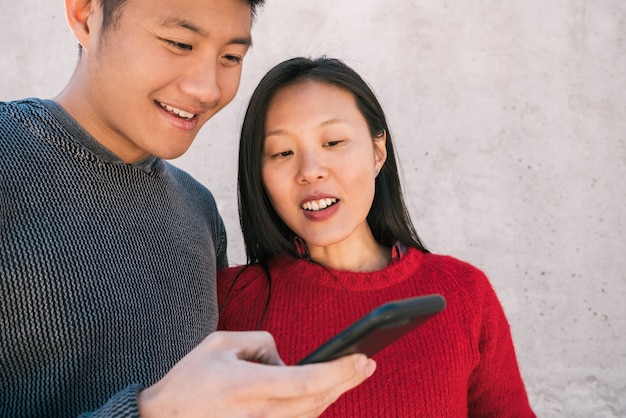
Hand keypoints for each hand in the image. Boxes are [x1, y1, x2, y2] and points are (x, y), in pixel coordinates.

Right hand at [138, 331, 375, 416]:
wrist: (165, 417)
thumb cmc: (190, 378)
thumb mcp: (220, 343)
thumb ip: (259, 342)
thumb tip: (286, 359)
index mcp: (247, 385)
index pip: (305, 381)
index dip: (338, 372)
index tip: (361, 359)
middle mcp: (258, 413)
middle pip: (315, 401)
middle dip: (346, 382)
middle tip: (368, 364)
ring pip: (309, 416)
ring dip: (333, 394)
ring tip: (351, 374)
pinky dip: (314, 407)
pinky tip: (324, 392)